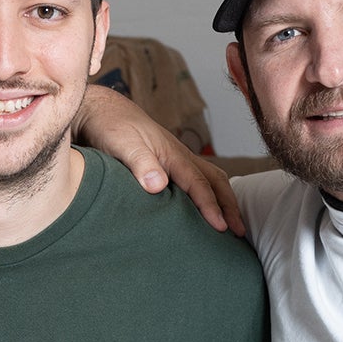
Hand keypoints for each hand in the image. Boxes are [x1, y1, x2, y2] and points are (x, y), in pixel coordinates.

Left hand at [74, 87, 243, 235]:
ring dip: (224, 200)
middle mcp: (180, 156)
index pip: (199, 184)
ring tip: (232, 224)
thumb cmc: (110, 126)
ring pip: (210, 179)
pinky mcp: (168, 163)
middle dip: (230, 206)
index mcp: (172, 154)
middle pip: (215, 181)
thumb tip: (158, 186)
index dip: (211, 207)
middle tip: (240, 232)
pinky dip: (209, 194)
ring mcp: (176, 158)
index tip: (222, 228)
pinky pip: (197, 179)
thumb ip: (140, 164)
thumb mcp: (122, 145)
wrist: (102, 109)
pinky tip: (206, 209)